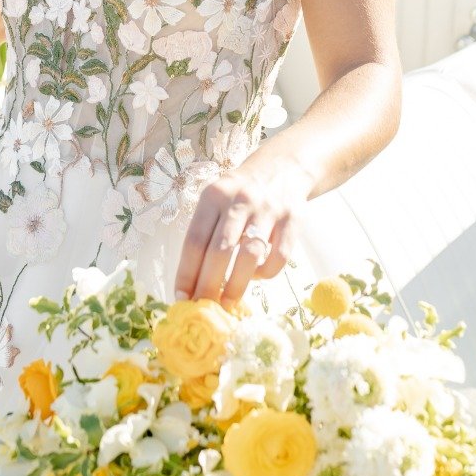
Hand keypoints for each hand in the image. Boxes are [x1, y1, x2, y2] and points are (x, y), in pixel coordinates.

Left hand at [174, 167, 306, 305]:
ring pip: (249, 256)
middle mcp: (239, 201)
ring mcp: (268, 210)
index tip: (182, 298)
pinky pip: (279, 256)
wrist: (282, 167)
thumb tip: (191, 282)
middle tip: (204, 308)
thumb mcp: (215, 200)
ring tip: (227, 303)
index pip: (194, 240)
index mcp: (213, 196)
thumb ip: (205, 234)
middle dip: (208, 285)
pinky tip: (255, 276)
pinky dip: (265, 273)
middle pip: (219, 251)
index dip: (187, 273)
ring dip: (236, 286)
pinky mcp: (293, 219)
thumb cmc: (239, 194)